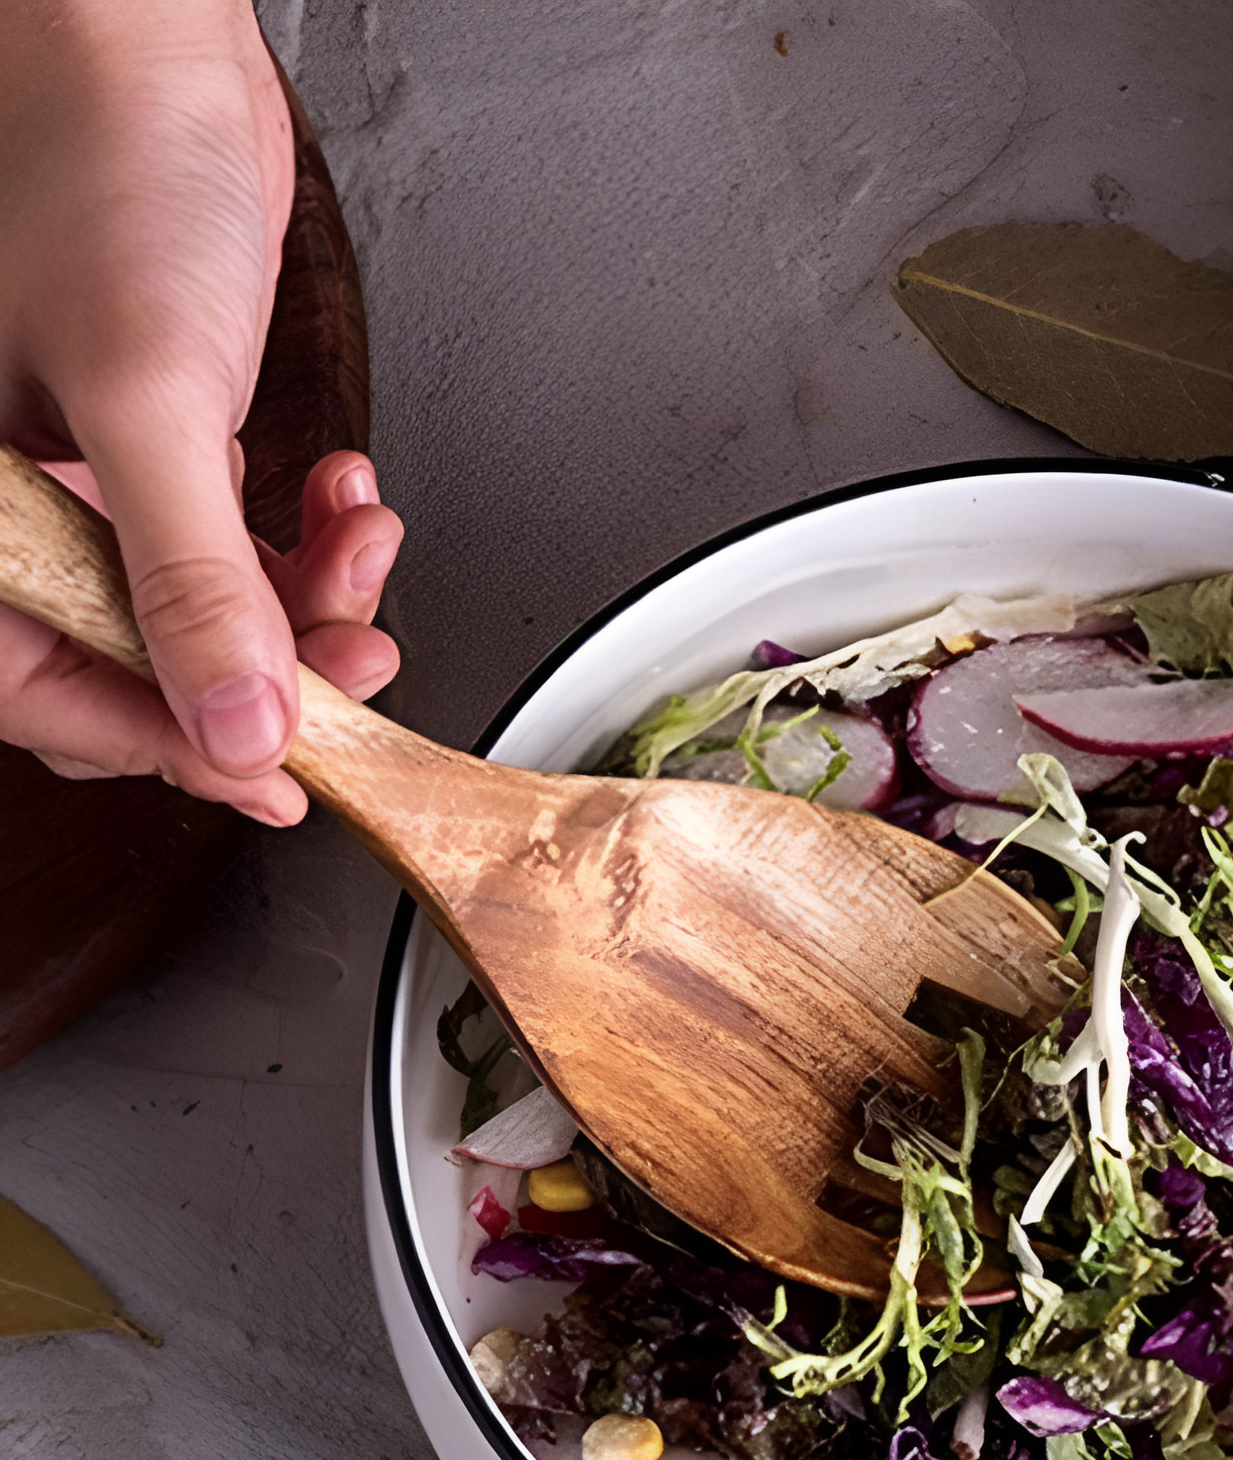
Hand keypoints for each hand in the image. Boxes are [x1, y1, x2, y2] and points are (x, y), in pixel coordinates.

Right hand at [0, 0, 398, 823]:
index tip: (284, 777)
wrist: (145, 49)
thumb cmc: (101, 173)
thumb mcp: (147, 401)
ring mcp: (95, 481)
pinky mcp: (167, 446)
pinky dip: (309, 535)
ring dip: (308, 600)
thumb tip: (236, 730)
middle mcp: (24, 509)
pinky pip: (244, 542)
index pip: (62, 696)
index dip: (178, 749)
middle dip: (269, 670)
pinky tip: (346, 497)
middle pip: (148, 667)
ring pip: (213, 611)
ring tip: (362, 550)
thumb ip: (193, 580)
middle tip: (357, 661)